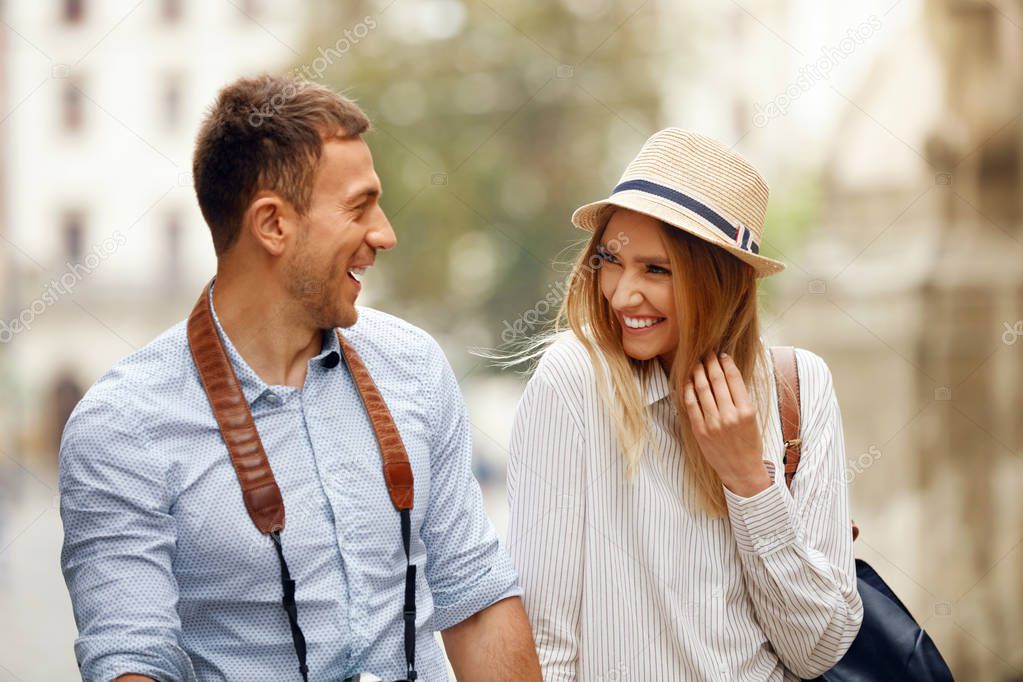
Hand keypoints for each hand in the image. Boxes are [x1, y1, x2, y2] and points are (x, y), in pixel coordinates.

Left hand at [682, 352, 771, 496]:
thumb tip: (727, 373)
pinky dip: (688, 390)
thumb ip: (740, 398)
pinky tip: (689, 381)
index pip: (734, 379)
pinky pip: (691, 405)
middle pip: (716, 380)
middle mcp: (729, 416)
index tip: (722, 354)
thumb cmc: (749, 443)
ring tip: (697, 363)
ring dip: (698, 372)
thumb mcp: (752, 418)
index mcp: (746, 411)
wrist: (741, 470)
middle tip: (706, 353)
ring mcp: (713, 423)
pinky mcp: (699, 431)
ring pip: (702, 389)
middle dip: (710, 363)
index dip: (726, 363)